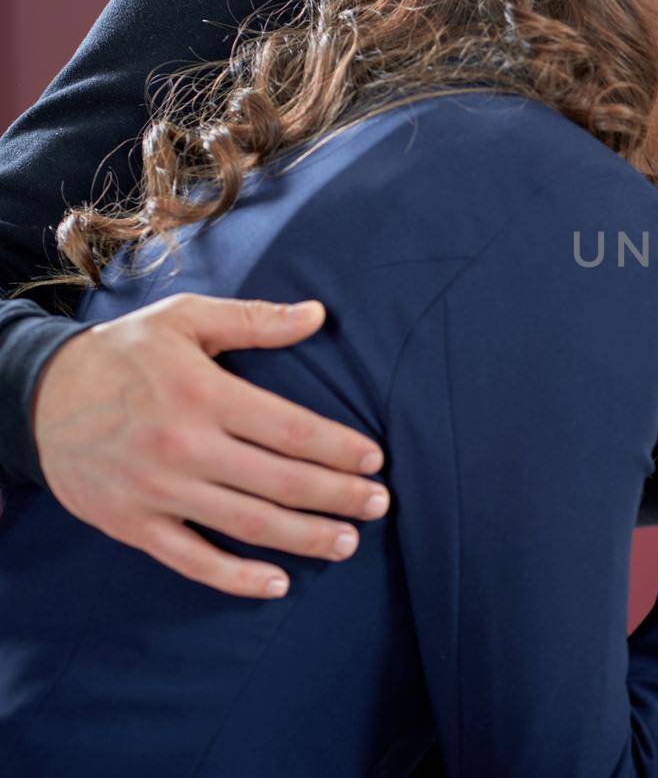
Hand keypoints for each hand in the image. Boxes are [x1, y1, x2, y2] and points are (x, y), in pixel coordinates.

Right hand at [32, 293, 389, 598]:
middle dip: (337, 497)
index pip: (291, 429)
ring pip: (246, 524)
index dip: (339, 449)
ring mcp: (157, 490)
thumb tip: (319, 315)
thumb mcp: (185, 320)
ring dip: (304, 538)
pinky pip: (191, 560)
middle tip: (380, 506)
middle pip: (279, 482)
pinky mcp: (131, 524)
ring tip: (347, 543)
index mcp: (203, 393)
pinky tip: (277, 585)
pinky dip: (236, 578)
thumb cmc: (123, 353)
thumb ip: (255, 320)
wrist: (33, 396)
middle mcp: (184, 446)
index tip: (375, 461)